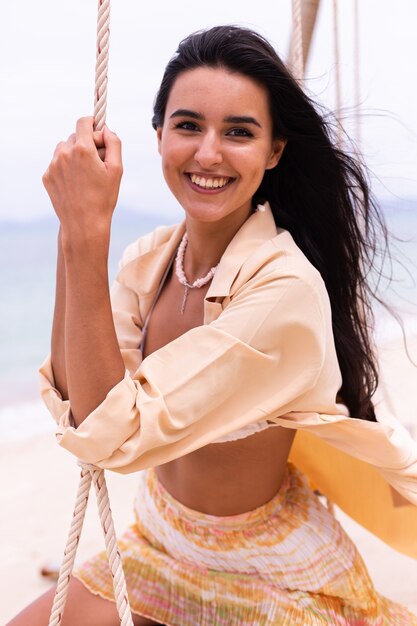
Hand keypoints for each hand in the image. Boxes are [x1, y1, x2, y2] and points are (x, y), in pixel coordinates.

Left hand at [42, 117, 122, 242]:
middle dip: (86, 144)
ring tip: (85, 174)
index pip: (84, 122)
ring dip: (74, 154)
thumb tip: (106, 128)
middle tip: (97, 162)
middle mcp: (64, 153)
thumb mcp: (116, 169)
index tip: (98, 132)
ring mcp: (53, 165)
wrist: (84, 223)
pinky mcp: (47, 176)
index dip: (93, 124)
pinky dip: (66, 168)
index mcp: (82, 149)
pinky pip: (57, 163)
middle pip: (75, 136)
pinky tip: (75, 184)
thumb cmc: (103, 198)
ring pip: (63, 148)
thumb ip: (114, 143)